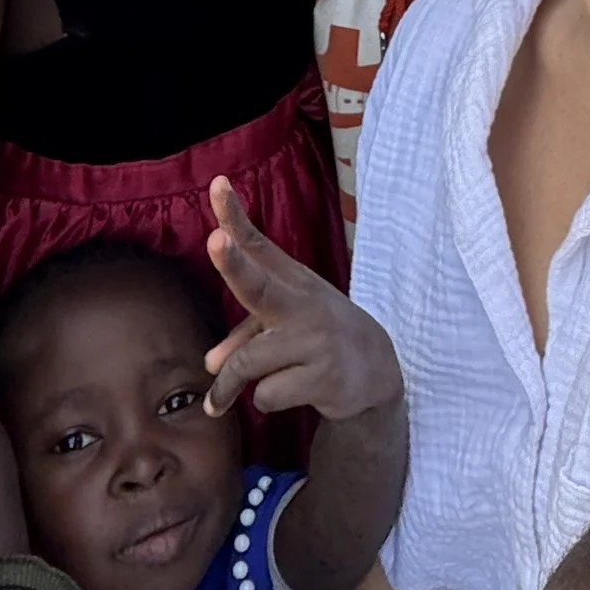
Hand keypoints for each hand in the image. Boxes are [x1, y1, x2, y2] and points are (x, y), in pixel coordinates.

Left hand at [203, 180, 402, 421]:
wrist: (378, 373)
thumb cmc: (319, 339)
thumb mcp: (286, 327)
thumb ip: (244, 337)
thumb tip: (211, 365)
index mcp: (292, 281)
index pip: (259, 244)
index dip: (235, 216)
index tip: (217, 185)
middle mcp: (303, 305)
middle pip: (259, 285)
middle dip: (234, 263)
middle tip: (214, 241)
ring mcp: (315, 340)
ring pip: (246, 363)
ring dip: (226, 387)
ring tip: (217, 403)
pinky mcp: (324, 376)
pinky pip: (266, 394)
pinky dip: (266, 401)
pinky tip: (292, 393)